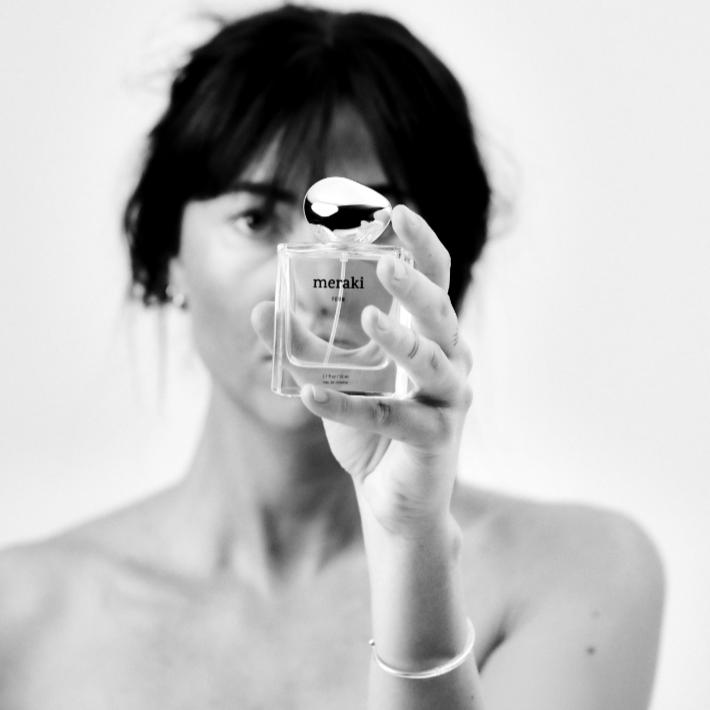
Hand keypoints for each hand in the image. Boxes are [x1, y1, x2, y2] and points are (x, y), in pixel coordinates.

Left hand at [253, 205, 472, 537]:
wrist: (393, 500)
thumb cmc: (373, 426)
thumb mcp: (333, 376)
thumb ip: (302, 342)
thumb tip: (260, 308)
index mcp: (430, 332)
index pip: (435, 276)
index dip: (421, 242)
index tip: (397, 210)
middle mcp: (449, 358)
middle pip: (441, 312)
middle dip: (415, 286)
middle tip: (387, 264)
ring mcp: (448, 399)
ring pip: (430, 362)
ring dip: (398, 339)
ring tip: (367, 319)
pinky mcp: (433, 439)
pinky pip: (391, 418)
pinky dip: (347, 406)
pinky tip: (311, 395)